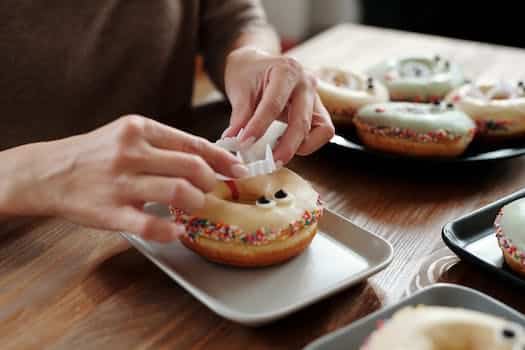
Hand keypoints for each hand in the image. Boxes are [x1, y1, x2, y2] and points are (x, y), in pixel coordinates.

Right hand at [1, 115, 247, 241]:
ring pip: (177, 192)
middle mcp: (131, 152)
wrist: (49, 172)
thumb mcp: (127, 135)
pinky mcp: (110, 211)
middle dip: (212, 182)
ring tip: (197, 208)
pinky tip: (178, 230)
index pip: (192, 143)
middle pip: (191, 167)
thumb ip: (163, 144)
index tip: (238, 169)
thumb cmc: (95, 154)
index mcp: (139, 129)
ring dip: (197, 203)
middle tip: (213, 191)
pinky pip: (149, 224)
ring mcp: (121, 182)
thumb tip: (206, 157)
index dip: (222, 159)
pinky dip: (170, 229)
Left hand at [223, 47, 333, 163]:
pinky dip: (308, 143)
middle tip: (270, 163)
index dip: (258, 127)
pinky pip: (323, 132)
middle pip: (302, 121)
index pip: (273, 105)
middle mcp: (306, 82)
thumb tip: (234, 143)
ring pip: (321, 129)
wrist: (256, 64)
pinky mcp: (318, 110)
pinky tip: (287, 146)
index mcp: (286, 70)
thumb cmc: (248, 74)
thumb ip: (239, 117)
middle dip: (287, 146)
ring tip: (278, 156)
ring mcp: (316, 97)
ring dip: (301, 146)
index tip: (243, 144)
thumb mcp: (239, 90)